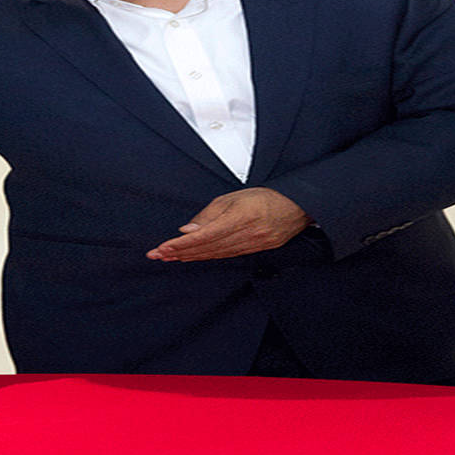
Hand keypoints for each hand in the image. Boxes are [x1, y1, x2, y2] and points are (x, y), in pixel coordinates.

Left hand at [146, 187, 310, 261]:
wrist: (296, 206)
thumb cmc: (265, 197)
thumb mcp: (232, 198)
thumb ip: (208, 215)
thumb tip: (187, 230)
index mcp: (240, 218)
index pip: (203, 236)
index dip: (180, 244)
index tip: (163, 248)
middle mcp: (246, 235)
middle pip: (206, 248)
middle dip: (179, 253)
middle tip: (158, 255)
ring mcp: (253, 245)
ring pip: (215, 254)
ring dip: (191, 257)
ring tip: (171, 257)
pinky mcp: (257, 250)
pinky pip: (226, 256)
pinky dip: (208, 257)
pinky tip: (195, 257)